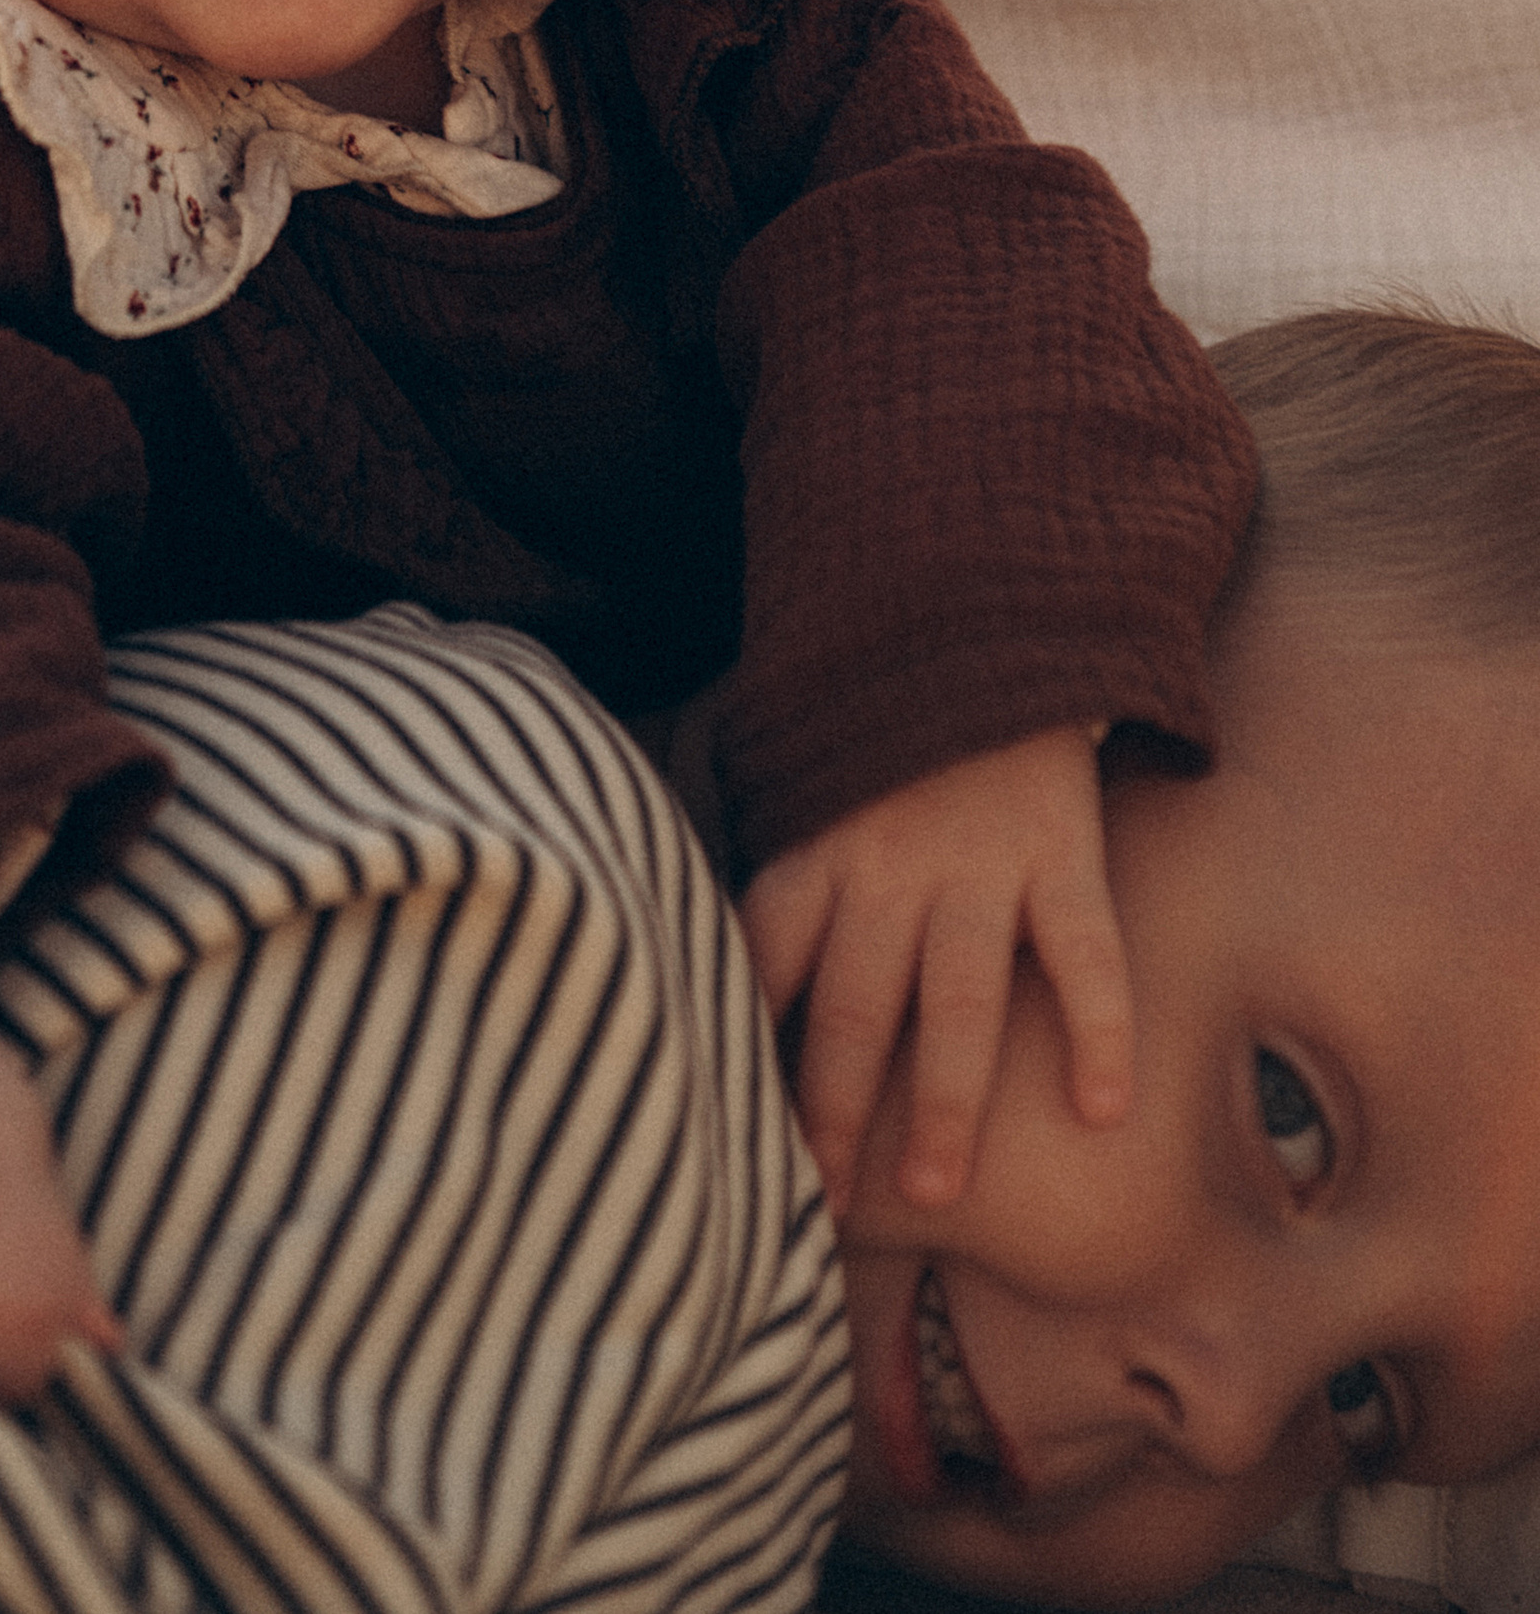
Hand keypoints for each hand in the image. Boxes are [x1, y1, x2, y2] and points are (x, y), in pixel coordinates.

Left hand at [738, 724, 1131, 1213]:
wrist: (985, 621)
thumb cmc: (887, 735)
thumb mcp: (811, 790)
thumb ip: (789, 886)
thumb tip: (722, 986)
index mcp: (815, 848)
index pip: (767, 961)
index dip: (751, 1053)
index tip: (739, 1139)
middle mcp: (887, 864)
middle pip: (852, 1003)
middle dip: (832, 1108)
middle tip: (822, 1202)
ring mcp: (978, 861)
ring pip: (957, 999)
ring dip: (943, 1099)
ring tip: (934, 1189)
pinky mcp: (1061, 850)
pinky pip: (1084, 954)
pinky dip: (1100, 1032)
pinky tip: (1101, 1109)